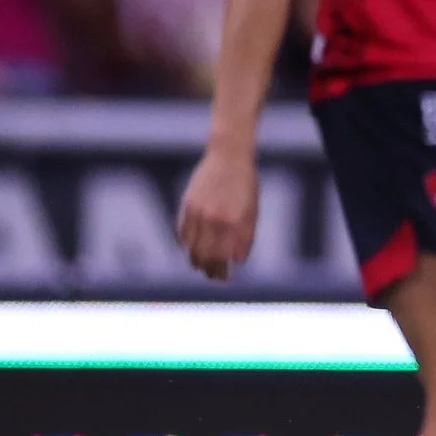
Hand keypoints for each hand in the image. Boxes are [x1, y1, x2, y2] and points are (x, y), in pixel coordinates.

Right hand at [177, 145, 259, 280]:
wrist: (228, 157)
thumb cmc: (245, 184)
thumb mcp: (252, 210)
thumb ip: (246, 236)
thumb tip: (237, 261)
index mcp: (234, 221)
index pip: (223, 256)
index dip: (221, 270)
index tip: (224, 278)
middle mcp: (214, 219)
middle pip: (205, 255)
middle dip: (209, 270)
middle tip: (214, 277)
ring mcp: (197, 212)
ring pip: (191, 247)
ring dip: (196, 261)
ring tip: (202, 267)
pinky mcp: (186, 206)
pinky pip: (183, 232)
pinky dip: (187, 244)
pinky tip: (192, 249)